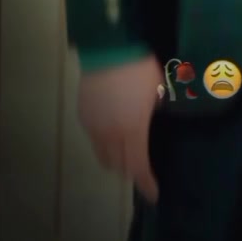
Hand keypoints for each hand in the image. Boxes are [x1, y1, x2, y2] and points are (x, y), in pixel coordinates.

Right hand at [77, 55, 163, 201]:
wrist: (108, 46)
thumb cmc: (139, 66)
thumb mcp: (158, 88)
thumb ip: (157, 109)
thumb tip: (153, 115)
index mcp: (132, 130)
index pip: (138, 167)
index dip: (146, 183)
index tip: (154, 194)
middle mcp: (110, 134)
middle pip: (117, 166)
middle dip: (129, 169)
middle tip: (141, 161)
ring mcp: (93, 125)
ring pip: (102, 154)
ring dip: (114, 156)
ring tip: (125, 144)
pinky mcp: (83, 114)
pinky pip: (94, 137)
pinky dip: (104, 138)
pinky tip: (112, 122)